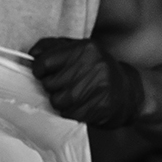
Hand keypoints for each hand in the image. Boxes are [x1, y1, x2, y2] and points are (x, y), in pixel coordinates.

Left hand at [28, 37, 147, 126]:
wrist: (128, 92)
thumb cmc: (99, 70)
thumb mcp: (82, 51)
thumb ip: (56, 47)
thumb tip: (33, 53)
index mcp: (85, 49)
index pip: (45, 61)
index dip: (39, 69)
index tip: (43, 72)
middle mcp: (92, 66)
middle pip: (49, 83)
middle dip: (51, 87)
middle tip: (62, 85)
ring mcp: (97, 88)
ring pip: (57, 100)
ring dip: (60, 101)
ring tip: (72, 96)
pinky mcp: (99, 108)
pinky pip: (69, 114)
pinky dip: (70, 112)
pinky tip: (81, 105)